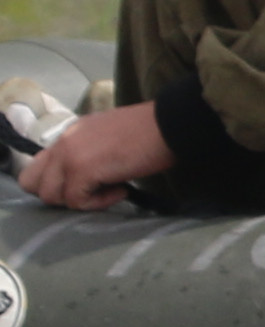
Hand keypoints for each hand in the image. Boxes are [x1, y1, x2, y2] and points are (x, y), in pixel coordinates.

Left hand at [15, 100, 176, 211]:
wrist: (172, 123)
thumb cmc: (152, 131)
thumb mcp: (109, 137)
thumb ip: (89, 152)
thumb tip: (87, 177)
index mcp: (70, 134)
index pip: (39, 165)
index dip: (56, 181)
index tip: (85, 184)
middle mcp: (63, 142)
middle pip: (32, 182)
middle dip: (57, 194)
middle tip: (88, 192)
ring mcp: (69, 156)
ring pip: (51, 196)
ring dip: (79, 200)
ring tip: (110, 190)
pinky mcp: (82, 170)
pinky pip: (76, 201)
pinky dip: (99, 203)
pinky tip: (122, 190)